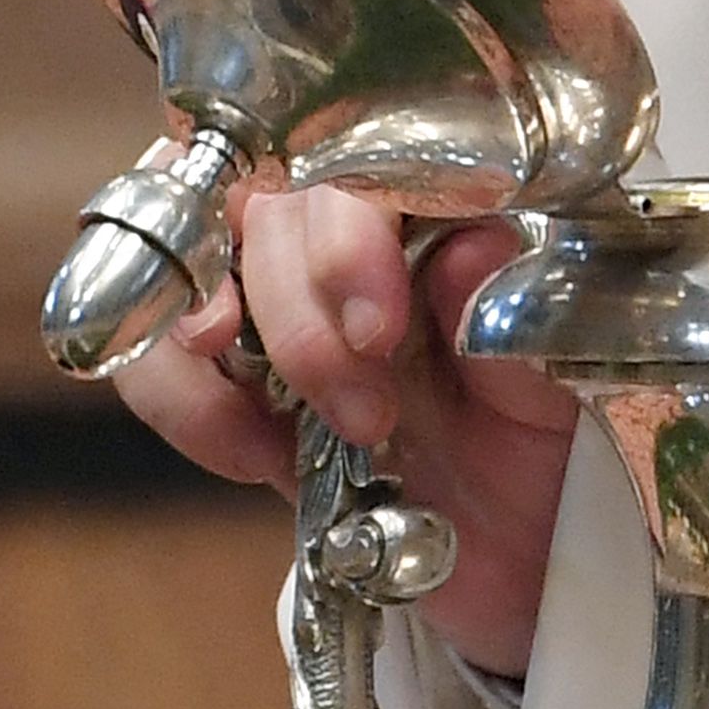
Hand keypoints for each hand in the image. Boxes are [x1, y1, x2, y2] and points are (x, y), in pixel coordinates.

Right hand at [105, 184, 579, 671]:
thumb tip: (477, 246)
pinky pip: (151, 347)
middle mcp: (358, 226)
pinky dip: (184, 401)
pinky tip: (255, 454)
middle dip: (302, 315)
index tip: (377, 330)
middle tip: (366, 414)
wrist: (512, 549)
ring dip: (233, 347)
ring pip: (193, 250)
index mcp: (450, 205)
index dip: (350, 238)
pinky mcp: (226, 360)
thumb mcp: (557, 394)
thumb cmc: (547, 447)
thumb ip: (515, 322)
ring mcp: (281, 285)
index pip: (369, 159)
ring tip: (294, 436)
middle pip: (274, 204)